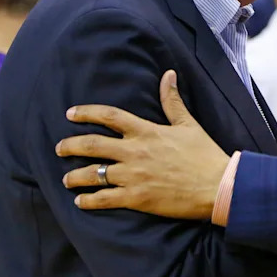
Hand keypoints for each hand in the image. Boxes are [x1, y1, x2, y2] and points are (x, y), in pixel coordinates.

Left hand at [56, 70, 229, 218]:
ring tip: (66, 179)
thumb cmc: (205, 154)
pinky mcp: (137, 198)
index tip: (70, 114)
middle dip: (69, 146)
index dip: (86, 113)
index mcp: (146, 131)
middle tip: (59, 148)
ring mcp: (133, 176)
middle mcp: (135, 152)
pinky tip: (81, 201)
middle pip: (91, 145)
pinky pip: (104, 199)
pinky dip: (88, 200)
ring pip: (93, 174)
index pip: (109, 116)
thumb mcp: (188, 124)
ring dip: (74, 176)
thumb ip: (172, 101)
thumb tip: (168, 75)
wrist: (218, 185)